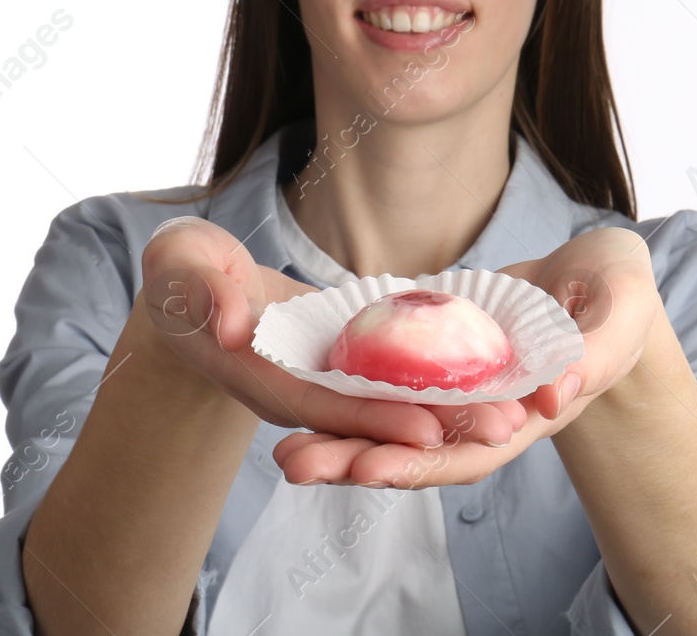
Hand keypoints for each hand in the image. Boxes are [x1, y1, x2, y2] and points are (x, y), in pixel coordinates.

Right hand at [137, 216, 527, 451]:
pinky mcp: (347, 358)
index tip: (426, 428)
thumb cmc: (178, 271)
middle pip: (371, 415)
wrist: (190, 287)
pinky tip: (497, 366)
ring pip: (394, 399)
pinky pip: (399, 369)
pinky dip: (443, 372)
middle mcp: (300, 387)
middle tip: (507, 425)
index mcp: (256, 373)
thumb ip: (199, 293)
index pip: (319, 403)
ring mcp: (326, 377)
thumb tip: (230, 322)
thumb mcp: (178, 267)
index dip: (371, 417)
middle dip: (437, 424)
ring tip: (518, 408)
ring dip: (452, 408)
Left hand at [273, 225, 660, 487]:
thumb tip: (554, 395)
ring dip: (340, 439)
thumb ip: (595, 351)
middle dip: (357, 460)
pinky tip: (298, 389)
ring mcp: (456, 386)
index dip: (421, 460)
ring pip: (392, 420)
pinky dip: (346, 391)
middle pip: (416, 448)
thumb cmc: (620, 292)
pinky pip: (384, 378)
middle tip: (295, 465)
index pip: (469, 450)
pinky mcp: (434, 353)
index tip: (369, 467)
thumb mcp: (623, 310)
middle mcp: (484, 412)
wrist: (596, 278)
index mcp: (528, 411)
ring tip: (285, 454)